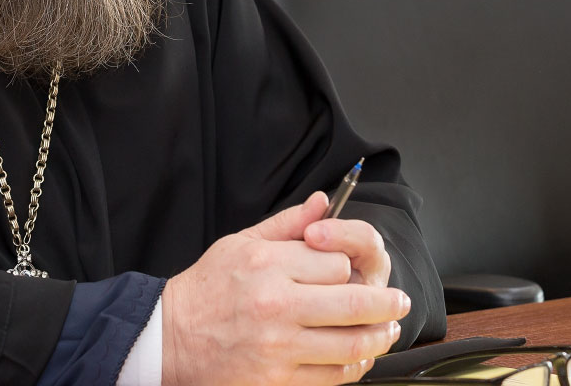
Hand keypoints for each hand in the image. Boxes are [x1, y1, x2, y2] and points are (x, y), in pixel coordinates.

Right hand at [160, 192, 412, 385]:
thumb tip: (323, 202)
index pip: (337, 264)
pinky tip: (359, 357)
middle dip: (388, 303)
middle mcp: (276, 304)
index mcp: (268, 264)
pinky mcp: (276, 379)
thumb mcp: (240, 243)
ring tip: (388, 331)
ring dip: (379, 337)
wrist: (170, 337)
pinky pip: (331, 375)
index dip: (350, 267)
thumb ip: (287, 224)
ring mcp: (278, 346)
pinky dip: (354, 367)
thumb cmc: (207, 288)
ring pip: (351, 342)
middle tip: (400, 302)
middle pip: (355, 302)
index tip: (349, 272)